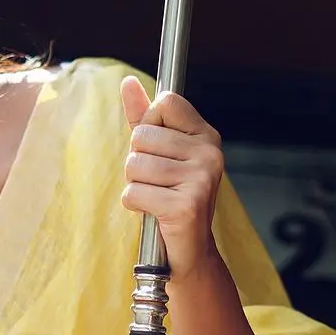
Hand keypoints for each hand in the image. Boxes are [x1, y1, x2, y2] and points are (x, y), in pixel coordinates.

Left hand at [120, 76, 224, 281]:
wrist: (188, 252)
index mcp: (206, 136)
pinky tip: (153, 213)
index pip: (164, 103)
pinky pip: (133, 193)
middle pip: (142, 135)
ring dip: (136, 185)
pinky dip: (134, 205)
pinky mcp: (185, 205)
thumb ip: (143, 117)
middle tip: (157, 183)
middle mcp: (209, 153)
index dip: (149, 126)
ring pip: (135, 165)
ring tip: (156, 198)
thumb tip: (127, 82)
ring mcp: (200, 179)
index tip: (160, 151)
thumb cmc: (170, 198)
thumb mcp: (159, 153)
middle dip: (138, 162)